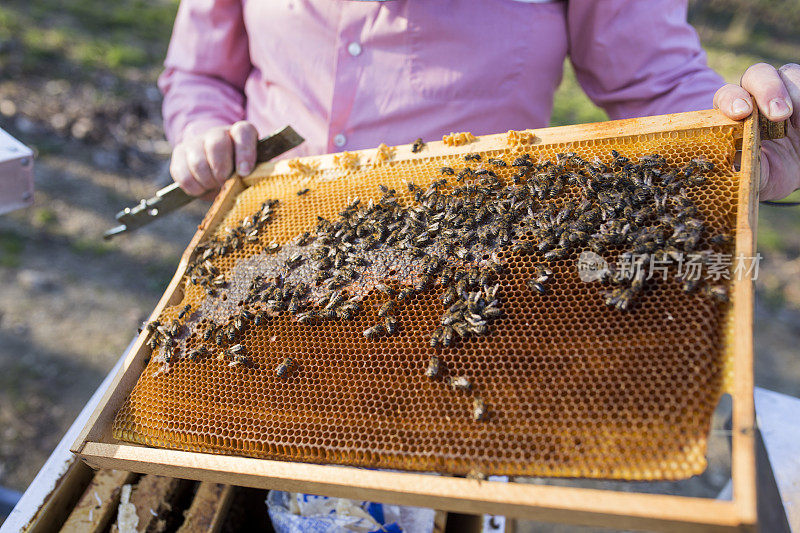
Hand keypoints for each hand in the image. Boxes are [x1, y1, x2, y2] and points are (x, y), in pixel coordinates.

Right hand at [169, 121, 257, 196]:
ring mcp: (196, 141)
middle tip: (225, 183)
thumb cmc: (238, 170)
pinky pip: (183, 174)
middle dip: (221, 170)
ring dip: (207, 181)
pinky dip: (194, 187)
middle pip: (216, 144)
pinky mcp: (180, 154)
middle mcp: (217, 133)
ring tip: (214, 186)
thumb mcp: (251, 169)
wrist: (213, 166)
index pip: (243, 132)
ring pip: (198, 162)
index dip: (244, 152)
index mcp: (239, 132)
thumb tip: (252, 181)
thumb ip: (254, 172)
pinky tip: (202, 188)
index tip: (244, 173)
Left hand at [713, 63, 799, 200]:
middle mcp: (757, 98)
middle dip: (768, 89)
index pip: (727, 96)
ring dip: (795, 91)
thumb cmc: (769, 175)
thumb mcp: (757, 177)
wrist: (795, 173)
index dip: (731, 99)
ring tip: (799, 121)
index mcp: (734, 115)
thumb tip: (737, 164)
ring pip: (788, 73)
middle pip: (757, 75)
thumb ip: (747, 169)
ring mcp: (785, 94)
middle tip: (779, 114)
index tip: (741, 113)